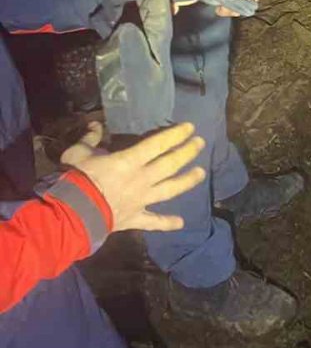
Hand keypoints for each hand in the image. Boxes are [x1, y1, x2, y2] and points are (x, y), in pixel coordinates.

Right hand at [61, 122, 204, 232]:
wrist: (71, 215)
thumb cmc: (76, 180)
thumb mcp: (78, 153)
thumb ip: (90, 138)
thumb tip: (96, 124)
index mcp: (129, 161)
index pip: (158, 144)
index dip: (175, 134)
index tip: (191, 127)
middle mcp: (141, 179)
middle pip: (170, 164)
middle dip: (187, 152)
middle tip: (200, 143)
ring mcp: (140, 200)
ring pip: (169, 190)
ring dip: (186, 181)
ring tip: (201, 173)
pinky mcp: (134, 219)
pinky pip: (153, 222)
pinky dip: (166, 223)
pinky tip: (181, 223)